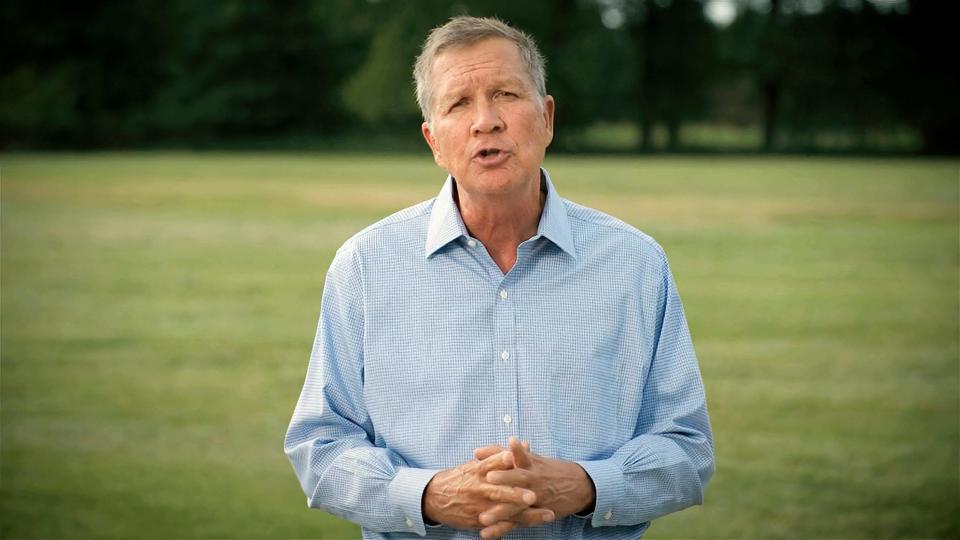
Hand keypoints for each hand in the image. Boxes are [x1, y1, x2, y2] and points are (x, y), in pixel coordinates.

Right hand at [422, 449, 543, 530]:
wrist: (433, 498)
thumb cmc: (459, 478)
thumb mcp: (474, 464)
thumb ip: (498, 456)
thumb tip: (524, 443)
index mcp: (478, 471)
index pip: (493, 463)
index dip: (505, 460)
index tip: (517, 456)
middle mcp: (479, 488)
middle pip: (500, 491)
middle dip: (517, 495)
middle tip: (533, 496)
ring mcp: (479, 506)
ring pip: (504, 512)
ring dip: (525, 515)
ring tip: (545, 515)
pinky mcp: (478, 520)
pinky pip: (498, 525)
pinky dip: (513, 527)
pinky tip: (529, 528)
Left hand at [474, 437, 594, 536]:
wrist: (578, 486)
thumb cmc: (546, 469)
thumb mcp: (527, 457)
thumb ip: (499, 453)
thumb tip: (475, 452)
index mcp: (530, 464)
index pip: (516, 457)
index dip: (505, 454)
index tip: (490, 453)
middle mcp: (533, 480)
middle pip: (518, 479)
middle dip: (504, 479)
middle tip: (488, 478)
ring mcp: (535, 499)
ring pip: (516, 506)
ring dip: (500, 512)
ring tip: (483, 518)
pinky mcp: (534, 515)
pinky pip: (516, 523)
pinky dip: (501, 529)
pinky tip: (486, 534)